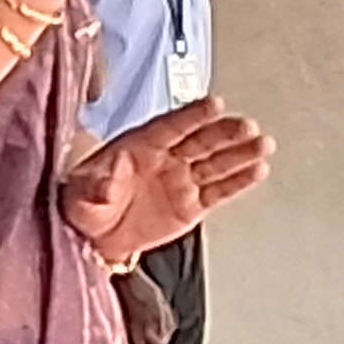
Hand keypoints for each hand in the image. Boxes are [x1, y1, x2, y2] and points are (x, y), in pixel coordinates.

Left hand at [61, 98, 270, 264]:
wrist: (93, 239)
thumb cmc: (83, 206)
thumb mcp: (79, 195)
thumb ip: (96, 184)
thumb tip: (110, 172)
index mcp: (138, 146)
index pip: (170, 126)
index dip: (193, 115)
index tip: (215, 104)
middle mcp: (165, 158)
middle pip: (200, 141)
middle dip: (224, 133)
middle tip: (248, 125)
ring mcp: (181, 180)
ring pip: (215, 163)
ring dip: (240, 154)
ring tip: (264, 144)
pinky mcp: (191, 205)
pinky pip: (218, 191)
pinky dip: (239, 181)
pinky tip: (259, 170)